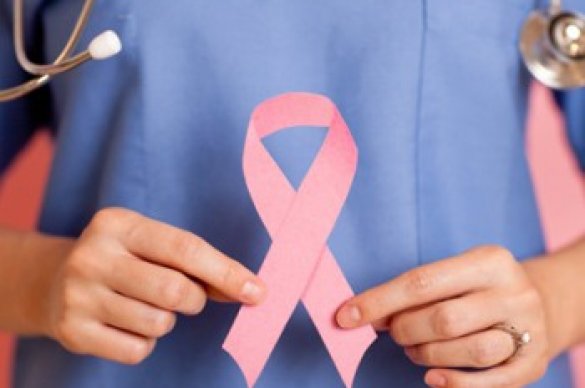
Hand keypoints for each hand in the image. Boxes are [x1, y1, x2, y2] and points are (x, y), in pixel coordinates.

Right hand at [43, 208, 264, 363]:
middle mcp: (93, 256)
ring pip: (158, 324)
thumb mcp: (152, 246)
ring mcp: (77, 295)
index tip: (257, 292)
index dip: (226, 273)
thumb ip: (197, 264)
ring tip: (145, 305)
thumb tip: (250, 290)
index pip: (185, 249)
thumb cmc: (124, 260)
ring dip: (166, 320)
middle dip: (194, 300)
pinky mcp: (72, 331)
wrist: (52, 281)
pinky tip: (126, 324)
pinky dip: (145, 342)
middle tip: (187, 297)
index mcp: (118, 224)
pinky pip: (137, 350)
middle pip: (174, 291)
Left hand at [336, 246, 549, 387]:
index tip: (345, 317)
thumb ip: (414, 292)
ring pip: (470, 350)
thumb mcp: (454, 276)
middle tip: (394, 333)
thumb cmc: (476, 289)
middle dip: (405, 330)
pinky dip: (454, 383)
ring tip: (415, 351)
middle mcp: (513, 291)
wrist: (539, 303)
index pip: (421, 282)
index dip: (378, 302)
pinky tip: (433, 377)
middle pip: (443, 319)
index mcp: (489, 260)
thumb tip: (362, 313)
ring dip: (428, 355)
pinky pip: (490, 382)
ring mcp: (529, 328)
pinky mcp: (533, 363)